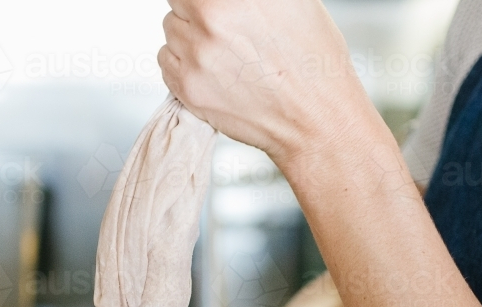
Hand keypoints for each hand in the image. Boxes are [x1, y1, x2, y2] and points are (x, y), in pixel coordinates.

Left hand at [158, 0, 366, 160]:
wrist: (315, 119)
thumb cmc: (312, 63)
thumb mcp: (292, 3)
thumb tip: (225, 0)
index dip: (205, 1)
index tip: (212, 8)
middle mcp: (213, 17)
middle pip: (180, 1)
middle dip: (197, 12)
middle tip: (225, 30)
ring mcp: (196, 52)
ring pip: (171, 30)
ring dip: (190, 38)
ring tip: (226, 54)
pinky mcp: (188, 86)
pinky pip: (166, 61)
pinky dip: (183, 64)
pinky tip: (214, 72)